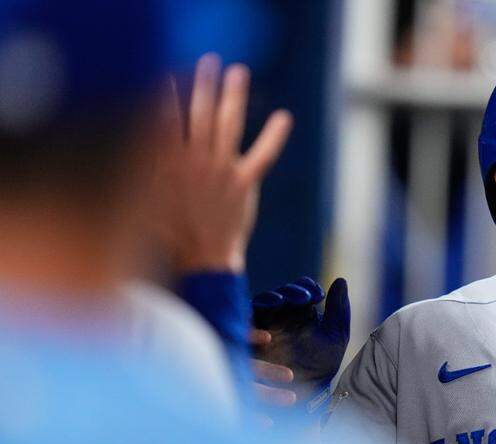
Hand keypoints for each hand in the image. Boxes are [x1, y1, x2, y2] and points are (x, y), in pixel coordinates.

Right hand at [158, 53, 292, 272]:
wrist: (200, 258)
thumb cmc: (167, 230)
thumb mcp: (143, 197)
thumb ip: (142, 166)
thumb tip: (137, 134)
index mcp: (165, 163)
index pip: (163, 118)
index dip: (164, 93)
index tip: (165, 70)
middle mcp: (194, 161)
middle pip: (198, 113)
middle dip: (203, 84)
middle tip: (208, 60)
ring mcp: (220, 171)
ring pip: (228, 125)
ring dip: (233, 96)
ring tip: (237, 71)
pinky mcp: (243, 183)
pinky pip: (262, 156)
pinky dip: (274, 137)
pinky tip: (284, 117)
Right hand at [251, 277, 350, 411]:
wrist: (308, 394)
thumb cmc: (322, 365)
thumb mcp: (335, 336)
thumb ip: (339, 309)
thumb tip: (341, 280)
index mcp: (302, 311)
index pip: (301, 289)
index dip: (307, 287)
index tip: (318, 295)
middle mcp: (282, 314)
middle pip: (282, 293)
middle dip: (292, 291)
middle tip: (304, 297)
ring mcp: (265, 324)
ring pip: (263, 302)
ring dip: (272, 298)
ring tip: (284, 300)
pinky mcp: (251, 338)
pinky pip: (248, 322)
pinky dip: (257, 314)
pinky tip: (269, 314)